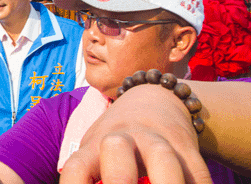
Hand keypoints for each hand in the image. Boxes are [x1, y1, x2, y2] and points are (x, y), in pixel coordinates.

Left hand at [59, 84, 211, 183]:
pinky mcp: (185, 144)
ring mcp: (156, 138)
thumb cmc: (117, 137)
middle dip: (119, 180)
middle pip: (117, 150)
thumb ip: (89, 173)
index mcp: (95, 144)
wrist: (155, 98)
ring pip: (164, 159)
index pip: (77, 167)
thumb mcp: (96, 149)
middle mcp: (123, 137)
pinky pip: (196, 171)